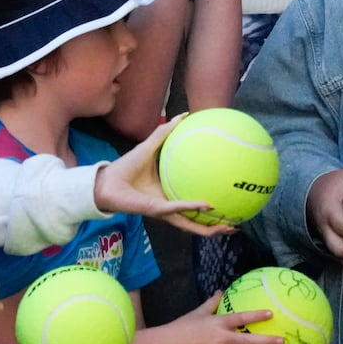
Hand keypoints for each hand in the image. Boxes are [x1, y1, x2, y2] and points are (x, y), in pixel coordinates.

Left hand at [94, 115, 233, 236]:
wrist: (106, 181)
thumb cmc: (127, 166)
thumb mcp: (151, 146)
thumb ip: (166, 132)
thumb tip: (184, 115)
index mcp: (171, 196)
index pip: (195, 207)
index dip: (213, 209)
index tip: (231, 204)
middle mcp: (170, 207)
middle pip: (198, 222)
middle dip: (217, 227)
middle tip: (236, 224)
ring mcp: (164, 211)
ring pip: (191, 225)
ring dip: (210, 228)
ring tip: (228, 227)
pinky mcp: (156, 209)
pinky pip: (177, 209)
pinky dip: (191, 207)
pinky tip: (207, 204)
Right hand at [153, 292, 284, 343]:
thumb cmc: (182, 327)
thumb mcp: (198, 312)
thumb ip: (212, 302)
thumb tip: (221, 290)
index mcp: (218, 322)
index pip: (241, 318)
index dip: (256, 316)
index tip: (271, 314)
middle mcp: (220, 338)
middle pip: (247, 340)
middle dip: (266, 341)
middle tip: (282, 341)